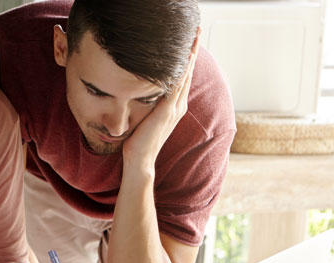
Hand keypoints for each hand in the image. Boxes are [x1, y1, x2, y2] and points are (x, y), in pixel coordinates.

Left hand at [122, 29, 200, 168]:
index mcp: (174, 106)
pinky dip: (179, 71)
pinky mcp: (167, 111)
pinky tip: (180, 57)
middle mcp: (178, 105)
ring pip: (184, 76)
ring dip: (189, 56)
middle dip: (191, 51)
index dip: (186, 59)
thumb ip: (148, 104)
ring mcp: (174, 108)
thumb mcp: (145, 116)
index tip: (188, 42)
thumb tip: (139, 90)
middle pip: (187, 72)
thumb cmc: (138, 141)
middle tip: (195, 31)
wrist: (140, 161)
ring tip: (193, 38)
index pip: (182, 77)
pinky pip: (175, 86)